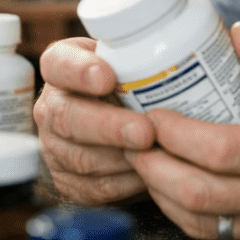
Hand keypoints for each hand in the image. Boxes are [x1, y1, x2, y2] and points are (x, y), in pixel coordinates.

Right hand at [34, 37, 155, 204]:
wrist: (119, 120)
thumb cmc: (130, 81)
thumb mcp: (130, 56)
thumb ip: (143, 54)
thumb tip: (188, 51)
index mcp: (61, 67)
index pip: (58, 63)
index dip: (79, 71)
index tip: (106, 77)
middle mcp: (51, 107)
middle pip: (66, 117)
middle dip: (108, 126)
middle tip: (144, 131)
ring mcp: (55, 146)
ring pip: (81, 159)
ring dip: (122, 158)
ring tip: (156, 153)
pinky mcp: (68, 181)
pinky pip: (96, 188)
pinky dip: (127, 183)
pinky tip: (151, 173)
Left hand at [125, 21, 239, 239]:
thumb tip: (235, 33)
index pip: (219, 150)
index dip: (173, 134)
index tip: (151, 113)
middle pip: (197, 193)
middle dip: (152, 167)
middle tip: (133, 140)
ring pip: (200, 222)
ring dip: (162, 194)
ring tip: (146, 161)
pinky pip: (219, 236)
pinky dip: (188, 213)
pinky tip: (177, 187)